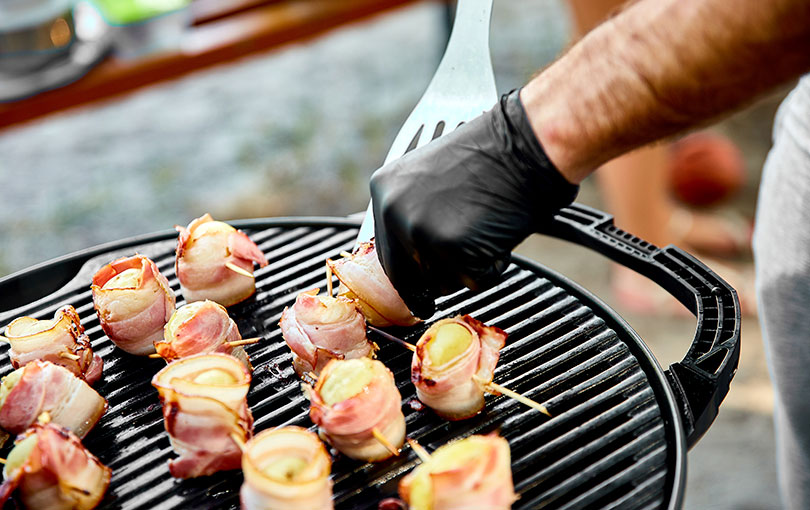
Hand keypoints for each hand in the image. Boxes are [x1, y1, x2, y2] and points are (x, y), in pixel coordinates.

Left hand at [370, 89, 578, 315]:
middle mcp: (393, 211)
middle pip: (408, 276)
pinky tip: (499, 233)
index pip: (386, 252)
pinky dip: (492, 267)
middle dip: (437, 279)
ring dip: (467, 269)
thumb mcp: (432, 177)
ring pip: (441, 282)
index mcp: (385, 189)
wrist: (527, 144)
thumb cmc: (492, 157)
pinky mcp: (450, 248)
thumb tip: (409, 256)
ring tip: (486, 228)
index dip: (408, 273)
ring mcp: (420, 230)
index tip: (415, 294)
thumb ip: (413, 212)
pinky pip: (473, 280)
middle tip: (463, 262)